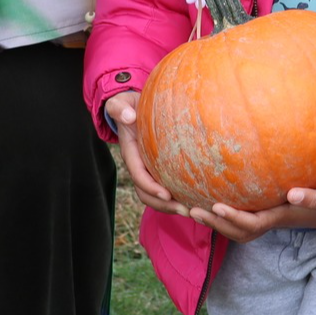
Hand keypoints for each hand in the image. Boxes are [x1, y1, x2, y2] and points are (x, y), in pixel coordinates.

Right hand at [104, 91, 189, 213]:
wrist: (131, 110)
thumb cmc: (128, 106)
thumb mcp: (121, 104)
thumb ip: (120, 109)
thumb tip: (128, 116)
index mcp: (130, 153)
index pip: (138, 175)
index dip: (151, 187)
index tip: (166, 194)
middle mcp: (138, 165)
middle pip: (147, 193)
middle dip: (164, 205)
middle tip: (185, 210)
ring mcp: (148, 169)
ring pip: (155, 195)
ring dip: (172, 206)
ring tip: (192, 210)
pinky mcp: (158, 169)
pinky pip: (165, 187)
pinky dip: (177, 196)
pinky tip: (195, 199)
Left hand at [188, 182, 315, 242]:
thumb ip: (313, 198)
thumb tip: (293, 194)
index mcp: (282, 217)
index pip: (252, 224)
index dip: (232, 217)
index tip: (214, 204)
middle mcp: (273, 221)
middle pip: (238, 231)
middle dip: (215, 222)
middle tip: (191, 209)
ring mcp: (270, 217)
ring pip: (238, 228)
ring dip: (215, 221)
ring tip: (192, 208)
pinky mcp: (269, 211)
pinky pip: (243, 216)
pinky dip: (225, 213)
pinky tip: (209, 197)